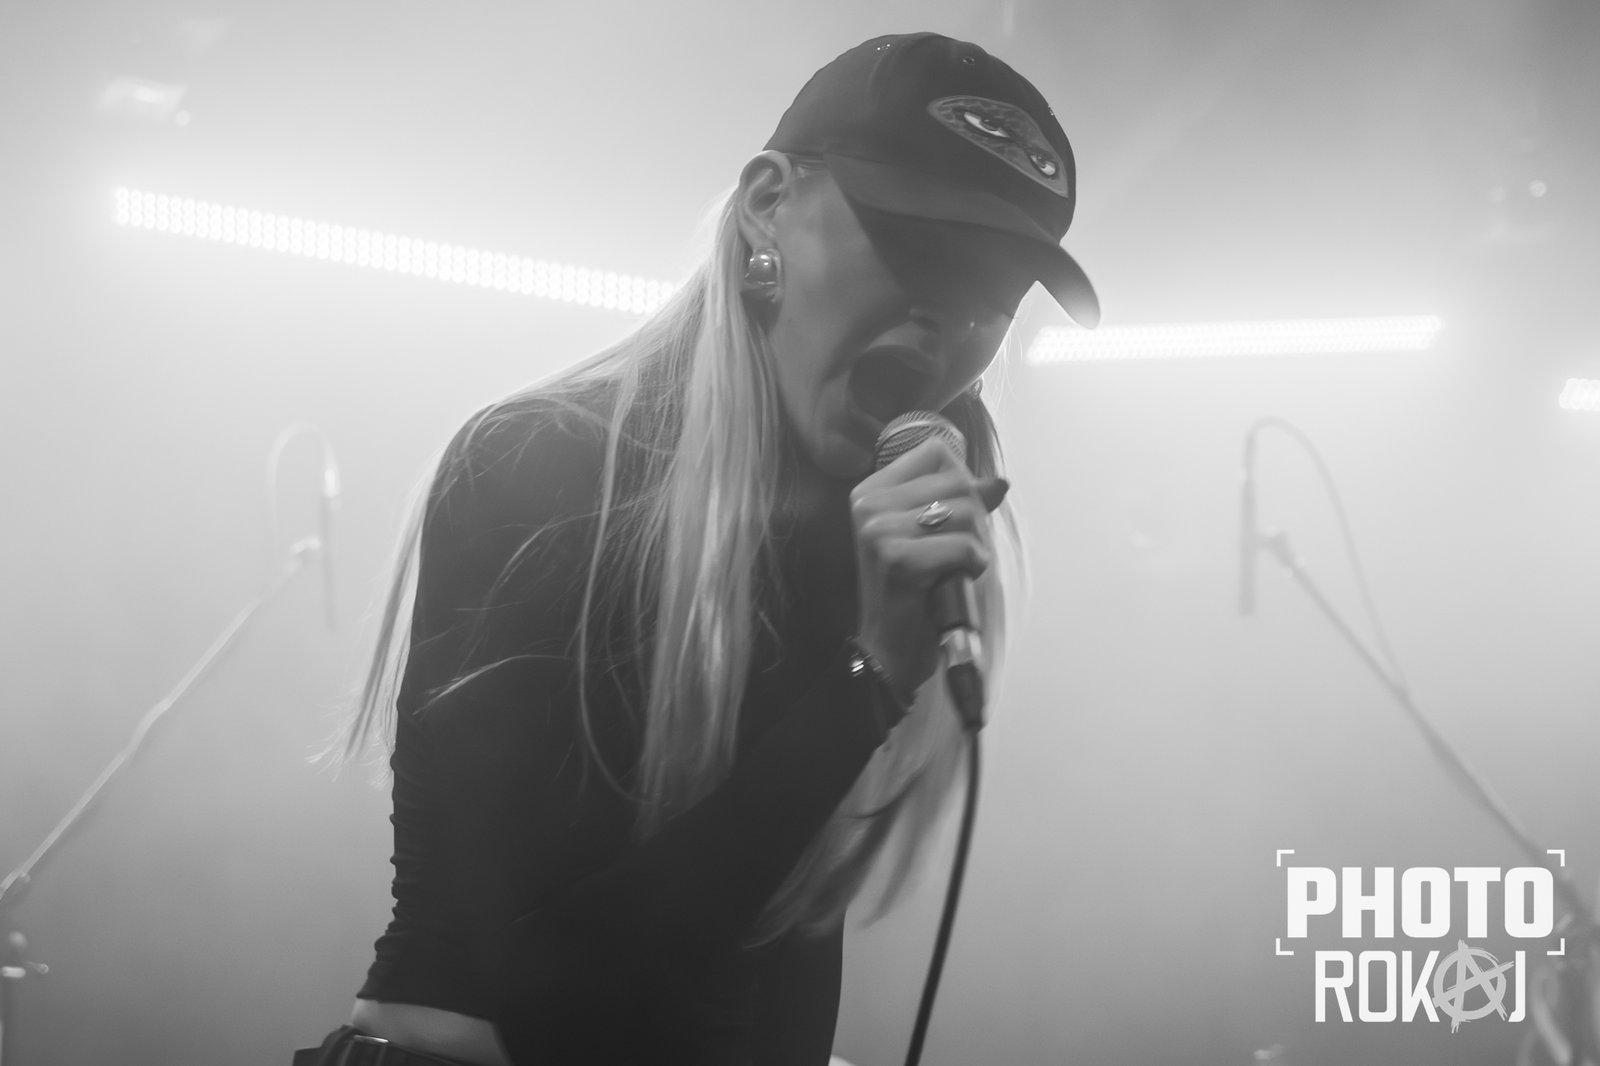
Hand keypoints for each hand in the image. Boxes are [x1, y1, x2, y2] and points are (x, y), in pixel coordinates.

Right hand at [848, 437, 1009, 703]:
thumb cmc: (913, 593)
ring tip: (955, 569)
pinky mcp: (898, 560)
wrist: (889, 650)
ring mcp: (878, 531)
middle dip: (975, 519)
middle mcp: (868, 505)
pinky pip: (964, 546)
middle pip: (956, 482)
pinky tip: (954, 581)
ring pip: (965, 512)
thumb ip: (961, 504)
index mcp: (870, 492)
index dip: (960, 483)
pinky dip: (972, 565)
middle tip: (959, 553)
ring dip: (975, 545)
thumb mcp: (931, 538)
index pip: (936, 453)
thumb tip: (999, 482)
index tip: (951, 519)